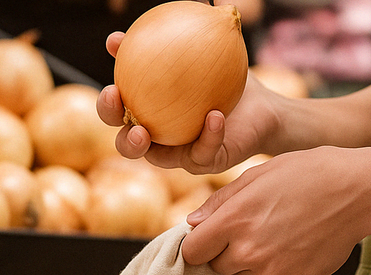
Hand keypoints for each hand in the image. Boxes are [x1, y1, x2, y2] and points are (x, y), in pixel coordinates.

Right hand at [96, 31, 279, 174]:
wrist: (263, 108)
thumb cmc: (229, 81)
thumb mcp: (210, 54)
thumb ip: (190, 35)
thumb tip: (195, 2)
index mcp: (151, 113)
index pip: (120, 110)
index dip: (108, 103)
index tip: (111, 83)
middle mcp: (160, 139)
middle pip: (126, 143)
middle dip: (114, 127)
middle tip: (116, 106)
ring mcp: (182, 155)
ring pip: (156, 159)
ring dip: (144, 147)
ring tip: (144, 130)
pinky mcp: (207, 162)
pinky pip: (204, 151)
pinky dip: (208, 134)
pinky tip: (214, 115)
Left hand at [181, 146, 370, 274]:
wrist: (358, 193)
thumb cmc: (306, 174)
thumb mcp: (258, 175)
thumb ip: (220, 203)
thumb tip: (192, 224)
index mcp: (234, 221)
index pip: (192, 252)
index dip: (199, 244)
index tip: (211, 237)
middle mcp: (249, 252)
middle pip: (217, 267)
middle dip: (228, 251)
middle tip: (257, 228)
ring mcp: (272, 273)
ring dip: (254, 262)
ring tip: (281, 234)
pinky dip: (279, 271)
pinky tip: (297, 247)